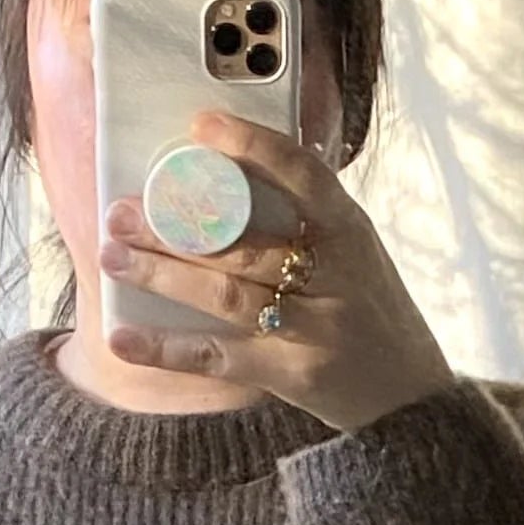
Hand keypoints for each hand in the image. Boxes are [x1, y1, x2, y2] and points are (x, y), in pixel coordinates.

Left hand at [100, 115, 458, 436]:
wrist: (411, 399)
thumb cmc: (370, 313)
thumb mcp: (355, 253)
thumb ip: (306, 218)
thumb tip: (228, 173)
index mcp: (349, 232)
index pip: (302, 173)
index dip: (251, 145)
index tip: (200, 125)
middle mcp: (335, 276)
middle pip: (243, 242)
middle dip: (174, 225)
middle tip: (120, 210)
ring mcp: (316, 328)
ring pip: (225, 294)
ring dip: (162, 273)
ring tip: (113, 255)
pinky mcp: (294, 375)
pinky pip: (220, 357)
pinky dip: (167, 348)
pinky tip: (125, 337)